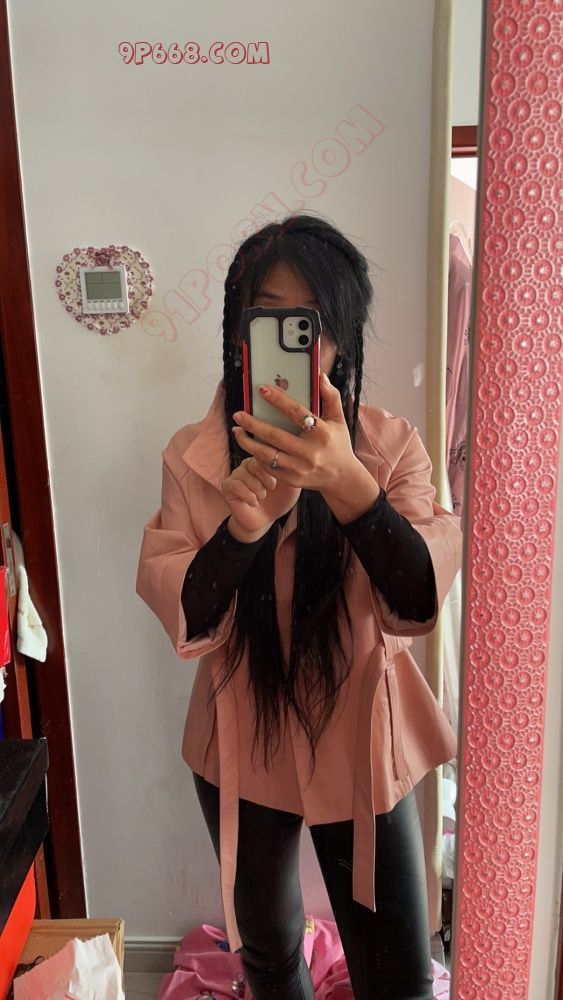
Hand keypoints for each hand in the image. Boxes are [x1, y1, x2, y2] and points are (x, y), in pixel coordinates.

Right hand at [220, 456, 300, 540]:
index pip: (265, 454)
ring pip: (245, 475)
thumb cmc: (279, 501)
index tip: (277, 482)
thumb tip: (299, 458)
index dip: (273, 467)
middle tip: (271, 488)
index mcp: (263, 460)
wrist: (264, 520)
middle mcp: (247, 464)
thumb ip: (294, 471)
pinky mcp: (227, 487)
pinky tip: (254, 503)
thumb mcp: (292, 485)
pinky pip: (236, 485)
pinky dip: (247, 495)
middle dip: (265, 476)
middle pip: (254, 462)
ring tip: (262, 497)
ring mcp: (236, 474)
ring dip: (257, 488)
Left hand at [231, 373, 361, 494]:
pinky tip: (250, 445)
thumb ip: (331, 397)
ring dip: (247, 442)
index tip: (261, 389)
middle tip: (238, 414)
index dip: (278, 400)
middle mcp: (310, 452)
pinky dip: (256, 456)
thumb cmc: (338, 444)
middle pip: (275, 436)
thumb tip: (321, 376)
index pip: (296, 412)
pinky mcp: (292, 479)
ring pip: (266, 454)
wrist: (342, 478)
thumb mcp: (338, 420)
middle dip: (252, 424)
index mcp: (322, 433)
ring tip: (237, 431)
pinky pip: (268, 467)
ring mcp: (299, 468)